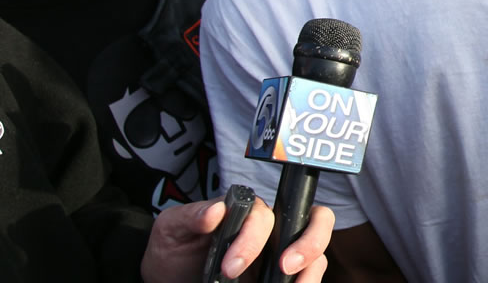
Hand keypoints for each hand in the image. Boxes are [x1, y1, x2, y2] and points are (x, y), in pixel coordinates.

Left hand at [140, 193, 333, 282]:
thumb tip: (215, 212)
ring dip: (312, 269)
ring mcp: (282, 256)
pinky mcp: (284, 280)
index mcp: (248, 213)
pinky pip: (309, 278)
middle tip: (285, 267)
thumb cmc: (173, 252)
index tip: (231, 267)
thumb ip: (191, 216)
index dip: (254, 237)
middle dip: (309, 241)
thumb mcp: (171, 230)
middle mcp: (273, 231)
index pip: (266, 214)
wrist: (170, 282)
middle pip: (315, 219)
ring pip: (317, 253)